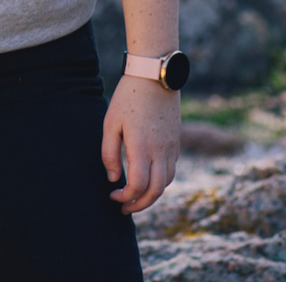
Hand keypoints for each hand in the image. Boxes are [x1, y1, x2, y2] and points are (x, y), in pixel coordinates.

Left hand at [102, 75, 179, 213]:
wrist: (155, 77)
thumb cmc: (128, 98)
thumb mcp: (110, 123)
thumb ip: (109, 153)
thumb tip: (113, 178)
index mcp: (142, 147)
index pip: (138, 186)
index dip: (125, 197)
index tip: (113, 196)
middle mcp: (161, 152)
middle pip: (155, 191)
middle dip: (140, 205)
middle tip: (124, 208)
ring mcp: (172, 148)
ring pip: (166, 183)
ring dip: (151, 195)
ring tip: (135, 198)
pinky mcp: (176, 142)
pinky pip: (171, 170)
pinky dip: (160, 182)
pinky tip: (147, 179)